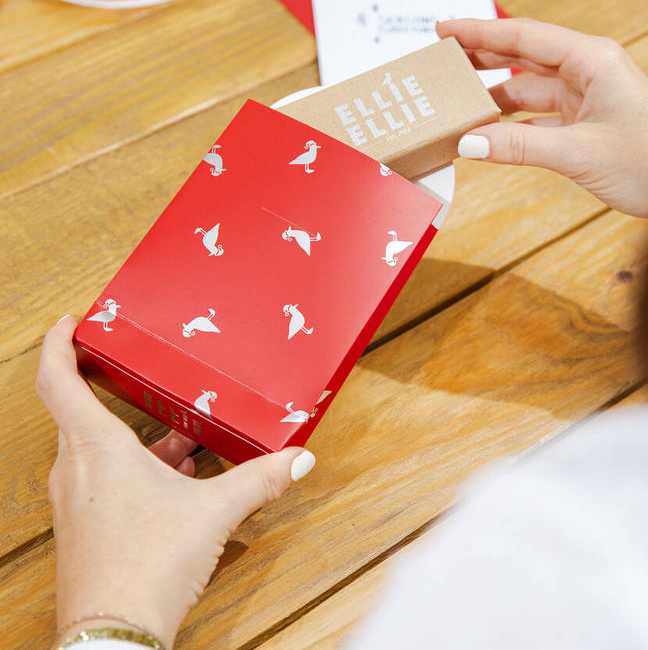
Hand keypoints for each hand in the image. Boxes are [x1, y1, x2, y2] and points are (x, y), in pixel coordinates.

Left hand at [36, 316, 315, 648]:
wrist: (114, 639)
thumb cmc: (146, 567)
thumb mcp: (213, 511)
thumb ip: (260, 478)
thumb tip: (298, 458)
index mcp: (95, 449)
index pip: (57, 380)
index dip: (58, 344)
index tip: (71, 322)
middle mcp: (76, 470)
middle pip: (84, 414)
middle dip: (120, 395)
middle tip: (147, 379)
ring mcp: (76, 501)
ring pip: (100, 450)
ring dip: (138, 440)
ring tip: (184, 441)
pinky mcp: (85, 526)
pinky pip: (104, 479)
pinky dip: (136, 470)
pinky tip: (176, 483)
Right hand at [437, 18, 647, 223]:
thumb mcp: (578, 153)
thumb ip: (519, 146)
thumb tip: (467, 143)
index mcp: (593, 60)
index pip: (524, 37)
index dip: (480, 32)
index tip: (444, 29)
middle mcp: (589, 69)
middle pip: (523, 56)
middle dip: (481, 56)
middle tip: (441, 59)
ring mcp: (588, 95)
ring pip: (528, 87)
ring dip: (494, 94)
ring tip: (455, 99)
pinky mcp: (587, 120)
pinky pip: (539, 115)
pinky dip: (512, 122)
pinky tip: (488, 130)